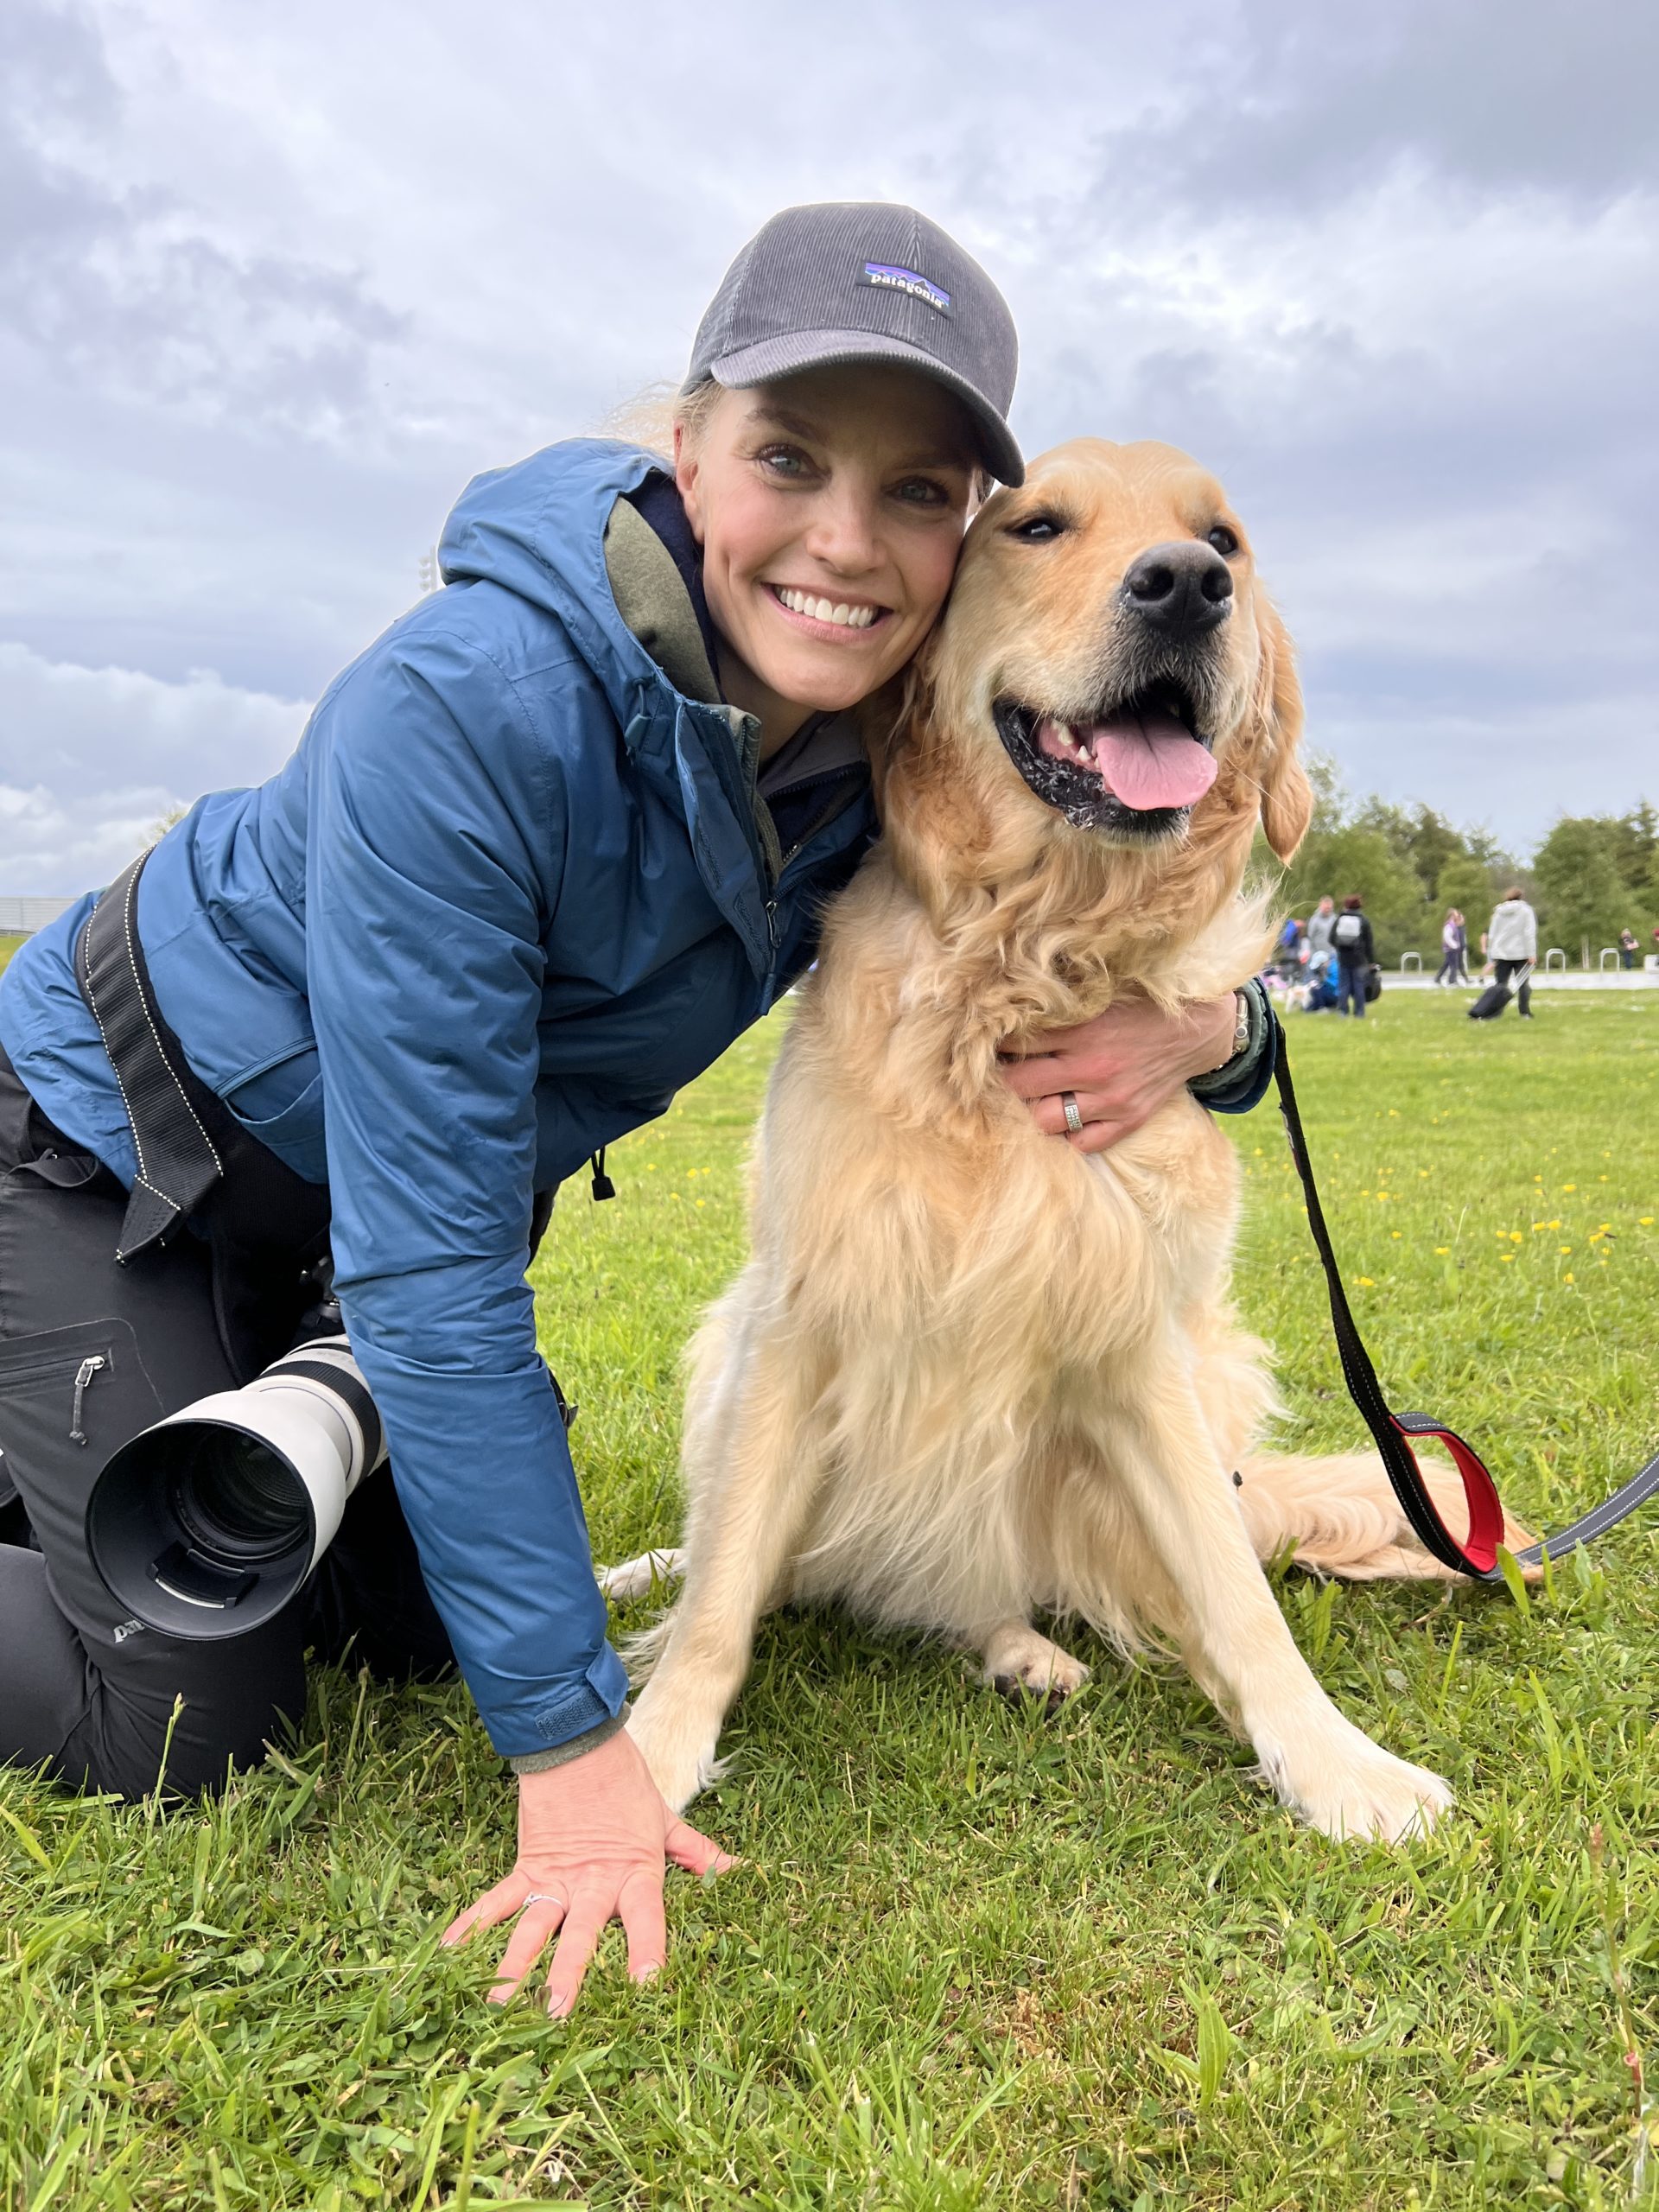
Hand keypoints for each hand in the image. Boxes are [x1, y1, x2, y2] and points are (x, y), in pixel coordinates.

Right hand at [441, 1725, 733, 2014]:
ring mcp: (554, 1878)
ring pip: (533, 1927)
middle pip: (580, 1934)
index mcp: (633, 1873)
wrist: (577, 1743)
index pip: (645, 1918)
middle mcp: (592, 1883)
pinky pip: (495, 1900)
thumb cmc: (626, 1786)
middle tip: (557, 2014)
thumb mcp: (665, 1822)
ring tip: (498, 2004)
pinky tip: (448, 1953)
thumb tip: (742, 1872)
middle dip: (568, 1975)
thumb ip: (699, 1854)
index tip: (646, 1987)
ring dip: (515, 1965)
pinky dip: (470, 1925)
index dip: (646, 1951)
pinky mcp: (525, 1867)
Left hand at [1000, 993, 1236, 1154]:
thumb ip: (1062, 1006)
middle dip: (1003, 1079)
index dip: (997, 1042)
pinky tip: (1061, 1119)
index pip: (1018, 1043)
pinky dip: (1066, 1135)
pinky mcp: (1128, 1121)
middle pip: (1021, 1086)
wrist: (1197, 1030)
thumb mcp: (1101, 995)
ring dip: (1030, 1110)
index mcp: (1083, 1031)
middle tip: (995, 1074)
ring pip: (1045, 1121)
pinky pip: (1083, 1143)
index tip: (987, 1042)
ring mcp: (1110, 1100)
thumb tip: (1014, 1006)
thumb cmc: (1143, 1006)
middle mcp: (1093, 1069)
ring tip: (1026, 1098)